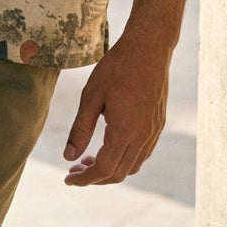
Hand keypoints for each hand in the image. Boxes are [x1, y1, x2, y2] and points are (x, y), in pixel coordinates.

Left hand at [62, 32, 169, 184]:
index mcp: (125, 132)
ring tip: (89, 159)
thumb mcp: (91, 96)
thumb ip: (80, 129)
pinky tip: (110, 146)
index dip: (84, 179)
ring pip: (132, 166)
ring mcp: (153, 132)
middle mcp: (142, 138)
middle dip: (95, 177)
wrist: (148, 48)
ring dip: (110, 169)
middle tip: (74, 168)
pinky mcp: (158, 125)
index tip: (68, 178)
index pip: (103, 170)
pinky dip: (124, 159)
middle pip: (118, 173)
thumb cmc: (117, 67)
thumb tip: (68, 157)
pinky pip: (142, 154)